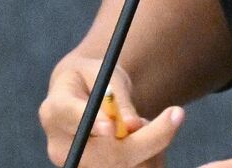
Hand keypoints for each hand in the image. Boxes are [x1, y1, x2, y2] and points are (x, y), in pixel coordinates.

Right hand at [40, 52, 185, 166]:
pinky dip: (150, 156)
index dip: (92, 123)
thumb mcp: (104, 72)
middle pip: (104, 154)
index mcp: (54, 110)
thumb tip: (132, 126)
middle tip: (177, 113)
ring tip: (143, 122)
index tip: (114, 127)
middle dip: (146, 139)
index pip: (70, 117)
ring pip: (123, 166)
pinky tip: (146, 139)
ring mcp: (79, 165)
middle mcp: (61, 146)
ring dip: (150, 145)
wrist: (84, 97)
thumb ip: (116, 96)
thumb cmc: (94, 79)